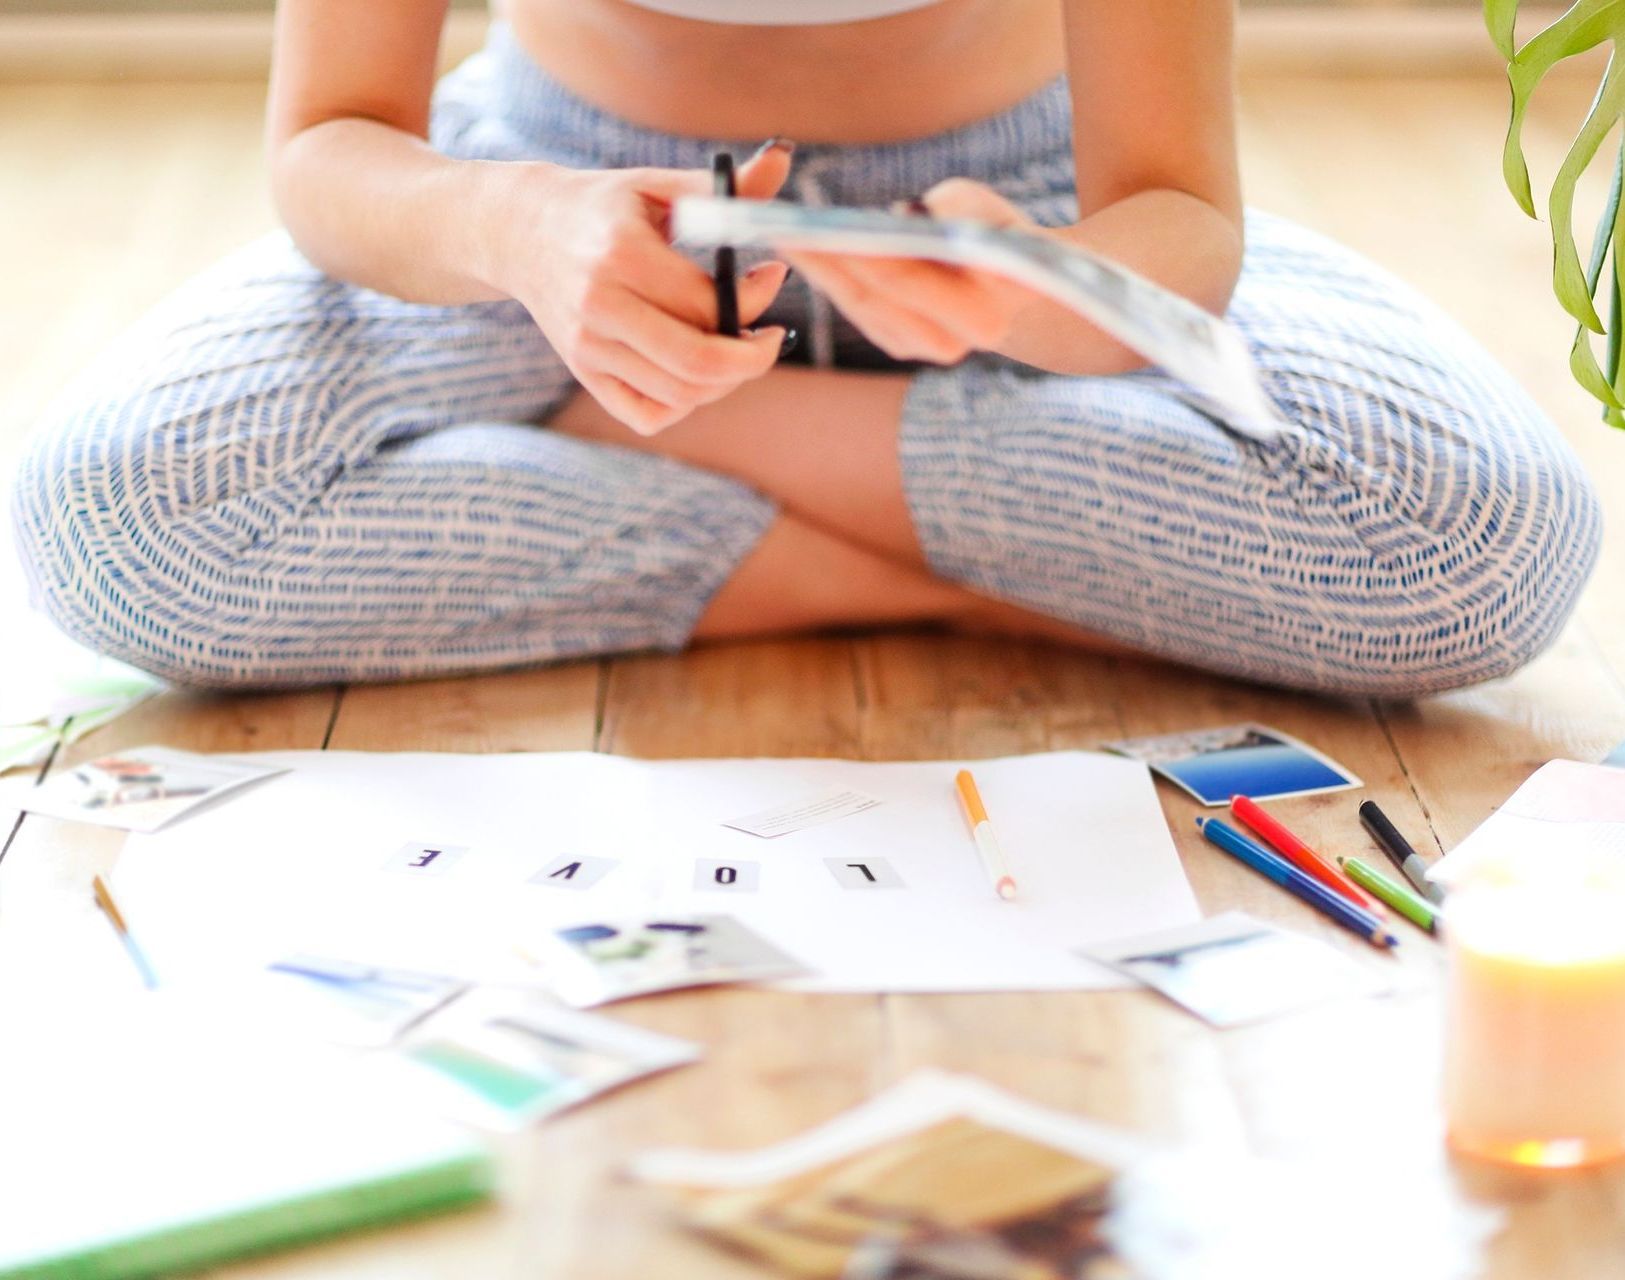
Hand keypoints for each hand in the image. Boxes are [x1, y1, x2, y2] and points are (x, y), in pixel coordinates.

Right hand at [485, 142, 793, 433]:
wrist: (520, 230)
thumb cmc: (601, 205)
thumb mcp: (657, 185)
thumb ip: (723, 187)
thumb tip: (782, 159)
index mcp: (622, 255)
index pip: (709, 302)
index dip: (757, 297)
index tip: (772, 275)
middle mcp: (600, 307)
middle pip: (697, 363)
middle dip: (752, 358)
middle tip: (770, 338)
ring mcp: (588, 347)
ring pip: (680, 395)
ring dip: (725, 381)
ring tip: (736, 349)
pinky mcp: (584, 372)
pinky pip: (647, 415)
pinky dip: (684, 405)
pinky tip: (695, 373)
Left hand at [782, 178, 1040, 365]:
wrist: (1014, 276)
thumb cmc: (995, 230)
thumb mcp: (985, 208)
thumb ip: (956, 209)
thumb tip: (903, 215)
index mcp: (984, 315)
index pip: (908, 280)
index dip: (862, 253)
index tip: (824, 225)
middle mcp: (953, 344)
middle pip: (874, 298)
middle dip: (828, 262)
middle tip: (786, 228)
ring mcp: (923, 349)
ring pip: (859, 306)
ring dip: (819, 269)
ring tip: (783, 232)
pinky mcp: (901, 345)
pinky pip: (858, 309)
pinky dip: (830, 278)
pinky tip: (803, 249)